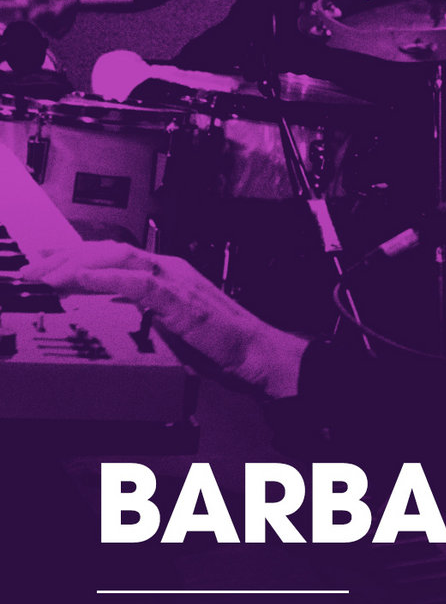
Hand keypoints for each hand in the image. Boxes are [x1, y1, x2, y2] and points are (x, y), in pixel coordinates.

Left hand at [25, 242, 307, 397]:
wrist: (256, 354)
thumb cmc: (221, 345)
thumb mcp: (174, 324)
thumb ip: (148, 311)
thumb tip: (121, 310)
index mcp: (169, 273)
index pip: (115, 255)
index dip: (76, 257)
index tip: (45, 266)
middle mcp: (171, 269)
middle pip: (109, 249)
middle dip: (65, 258)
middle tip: (32, 271)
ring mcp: (176, 281)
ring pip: (118, 258)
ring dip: (76, 266)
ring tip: (46, 277)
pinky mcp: (180, 300)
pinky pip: (137, 283)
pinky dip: (104, 279)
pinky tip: (79, 281)